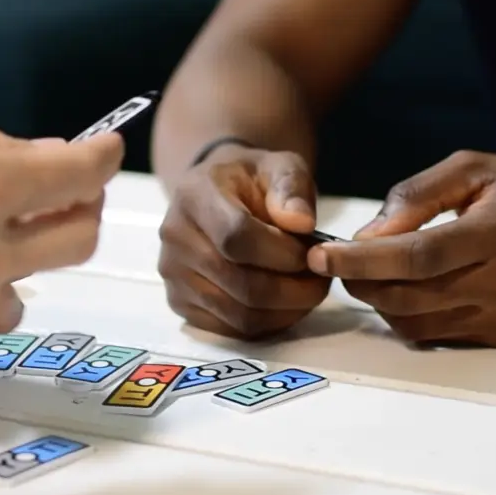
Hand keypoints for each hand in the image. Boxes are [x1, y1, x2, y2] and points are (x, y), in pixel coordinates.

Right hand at [157, 143, 331, 338]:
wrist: (214, 193)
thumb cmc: (250, 180)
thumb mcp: (278, 166)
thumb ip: (292, 188)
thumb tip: (302, 223)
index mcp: (194, 196)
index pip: (236, 236)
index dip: (282, 254)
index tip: (312, 253)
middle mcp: (176, 238)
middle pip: (240, 284)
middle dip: (293, 289)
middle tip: (322, 279)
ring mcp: (174, 275)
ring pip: (239, 314)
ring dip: (286, 310)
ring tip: (309, 290)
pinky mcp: (180, 303)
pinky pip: (232, 328)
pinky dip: (269, 323)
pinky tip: (286, 303)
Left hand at [306, 151, 495, 346]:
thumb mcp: (478, 168)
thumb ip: (420, 195)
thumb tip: (370, 233)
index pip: (416, 257)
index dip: (362, 261)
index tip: (320, 255)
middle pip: (409, 296)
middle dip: (359, 283)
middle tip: (333, 263)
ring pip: (417, 324)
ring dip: (378, 303)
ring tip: (366, 274)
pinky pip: (438, 336)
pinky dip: (407, 316)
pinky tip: (402, 291)